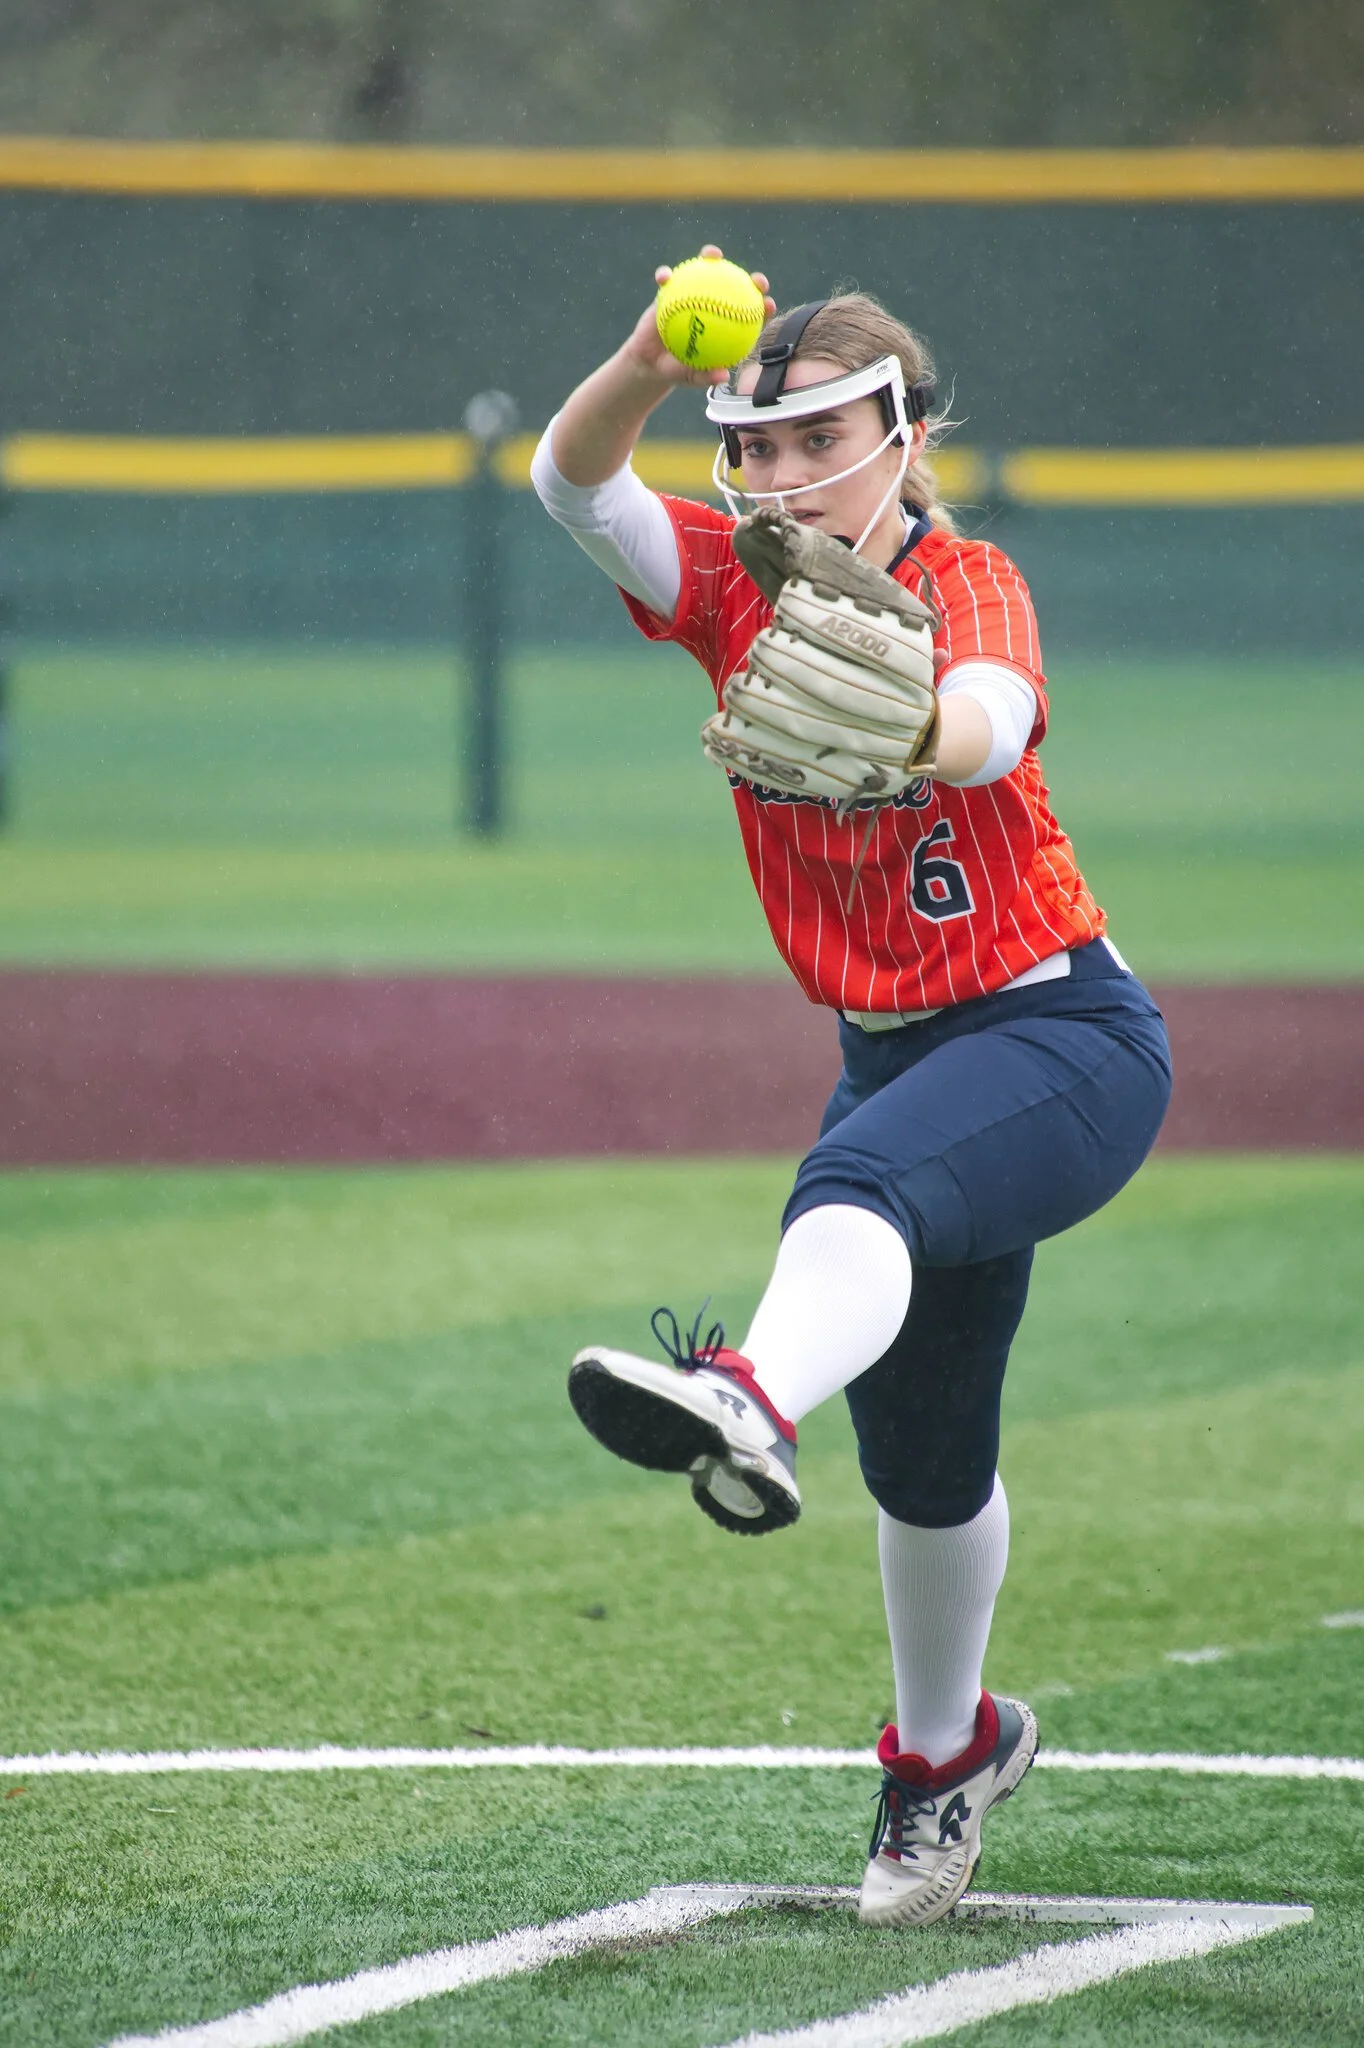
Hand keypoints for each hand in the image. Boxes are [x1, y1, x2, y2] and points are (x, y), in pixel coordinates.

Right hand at [621, 244, 774, 388]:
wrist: (652, 363)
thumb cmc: (677, 371)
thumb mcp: (691, 378)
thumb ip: (706, 377)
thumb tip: (722, 376)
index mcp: (724, 326)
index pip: (749, 315)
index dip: (762, 308)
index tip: (768, 304)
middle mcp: (713, 306)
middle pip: (737, 288)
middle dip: (750, 281)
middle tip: (756, 280)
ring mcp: (693, 295)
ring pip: (705, 272)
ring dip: (710, 258)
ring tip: (711, 254)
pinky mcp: (671, 291)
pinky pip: (669, 280)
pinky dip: (666, 276)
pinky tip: (664, 277)